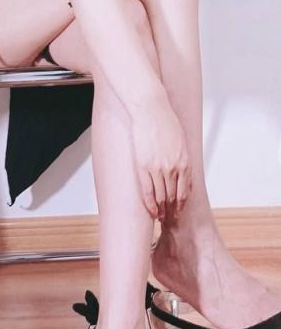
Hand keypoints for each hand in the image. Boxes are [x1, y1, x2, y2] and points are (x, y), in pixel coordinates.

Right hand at [130, 96, 191, 220]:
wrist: (150, 109)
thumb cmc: (164, 121)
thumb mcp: (181, 141)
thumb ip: (182, 157)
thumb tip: (181, 171)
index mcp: (185, 162)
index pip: (185, 191)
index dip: (181, 203)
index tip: (178, 211)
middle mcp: (173, 168)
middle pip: (174, 197)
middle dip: (172, 210)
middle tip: (170, 219)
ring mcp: (158, 168)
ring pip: (161, 197)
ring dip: (162, 210)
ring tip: (160, 218)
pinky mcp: (143, 166)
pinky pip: (147, 191)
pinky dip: (150, 204)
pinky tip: (151, 211)